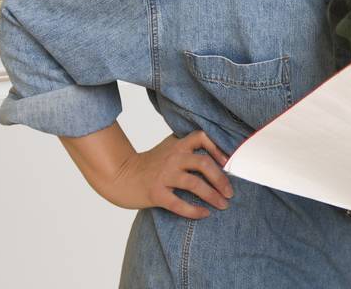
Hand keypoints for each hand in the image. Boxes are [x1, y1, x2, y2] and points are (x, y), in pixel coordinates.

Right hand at [104, 131, 234, 218]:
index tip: (228, 162)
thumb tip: (219, 157)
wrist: (119, 176)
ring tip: (223, 205)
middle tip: (230, 192)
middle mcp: (172, 158)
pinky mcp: (155, 193)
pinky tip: (204, 214)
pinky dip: (194, 210)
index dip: (218, 147)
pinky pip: (178, 204)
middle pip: (204, 164)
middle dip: (221, 179)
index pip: (202, 137)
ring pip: (195, 184)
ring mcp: (163, 176)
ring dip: (213, 196)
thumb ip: (188, 148)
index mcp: (177, 145)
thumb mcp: (168, 149)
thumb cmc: (150, 164)